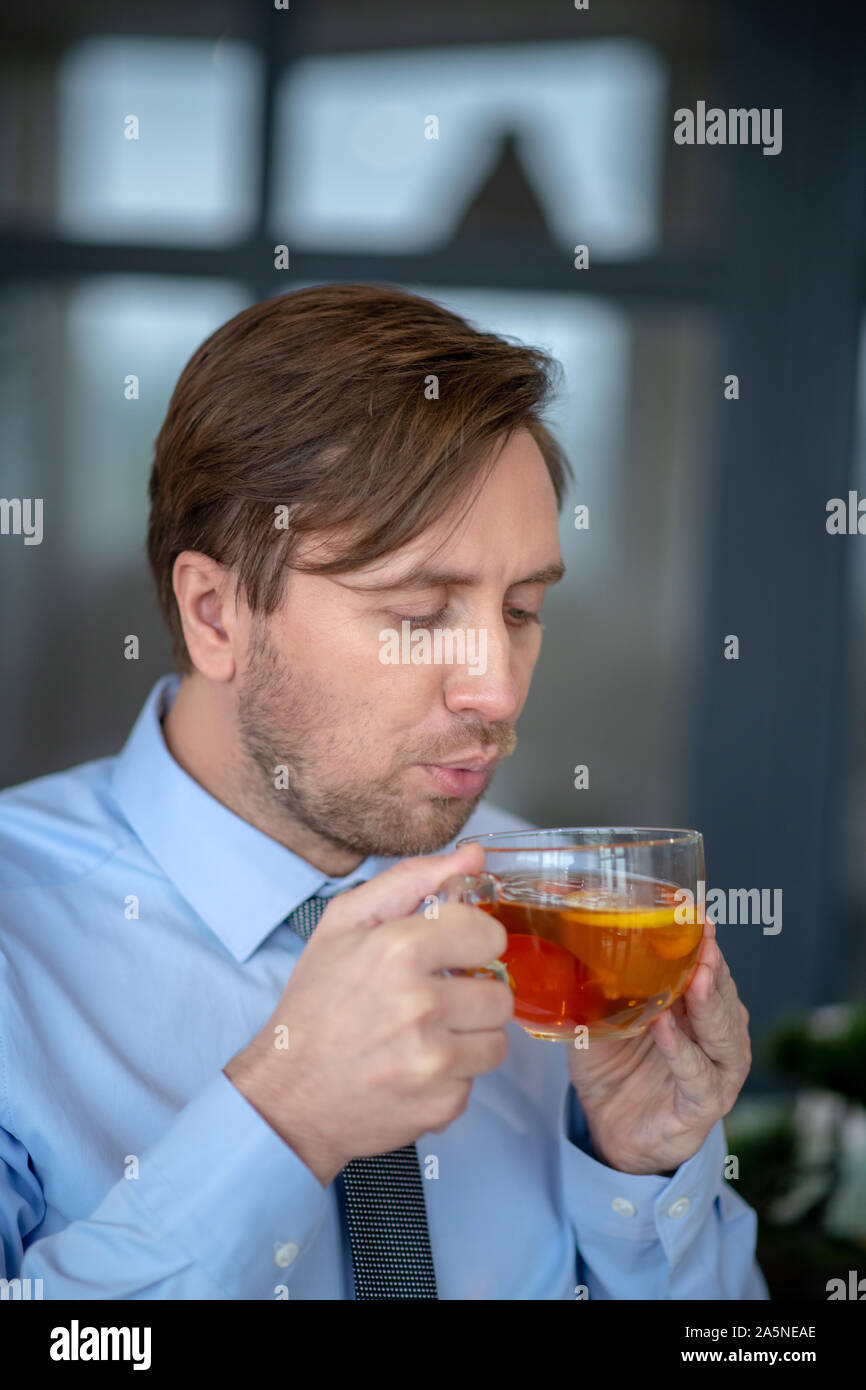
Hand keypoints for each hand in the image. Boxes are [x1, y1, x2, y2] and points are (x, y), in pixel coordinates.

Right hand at [223, 842, 512, 1185]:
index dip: (471, 944)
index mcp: (399, 950)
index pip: (488, 935)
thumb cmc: (315, 1004)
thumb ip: (411, 881)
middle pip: (500, 992)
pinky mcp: (441, 1105)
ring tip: (428, 1035)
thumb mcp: (345, 924)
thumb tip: (473, 856)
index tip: (453, 954)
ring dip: (469, 1037)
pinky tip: (415, 1068)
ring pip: (497, 1040)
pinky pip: (476, 1081)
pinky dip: (451, 1076)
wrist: (286, 1095)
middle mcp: (421, 1005)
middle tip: (437, 999)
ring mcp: (433, 1060)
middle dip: (473, 994)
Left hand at [566, 908, 750, 1173]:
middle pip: (720, 993)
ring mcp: (717, 1072)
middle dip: (712, 964)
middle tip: (702, 937)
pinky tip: (665, 1028)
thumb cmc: (615, 1064)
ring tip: (693, 977)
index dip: (703, 941)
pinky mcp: (702, 1106)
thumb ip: (597, 981)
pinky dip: (682, 1053)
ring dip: (707, 1002)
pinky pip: (696, 1077)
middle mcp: (719, 1034)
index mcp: (700, 1006)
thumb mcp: (603, 1015)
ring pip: (721, 1033)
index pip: (708, 967)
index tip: (694, 913)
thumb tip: (561, 933)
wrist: (611, 1128)